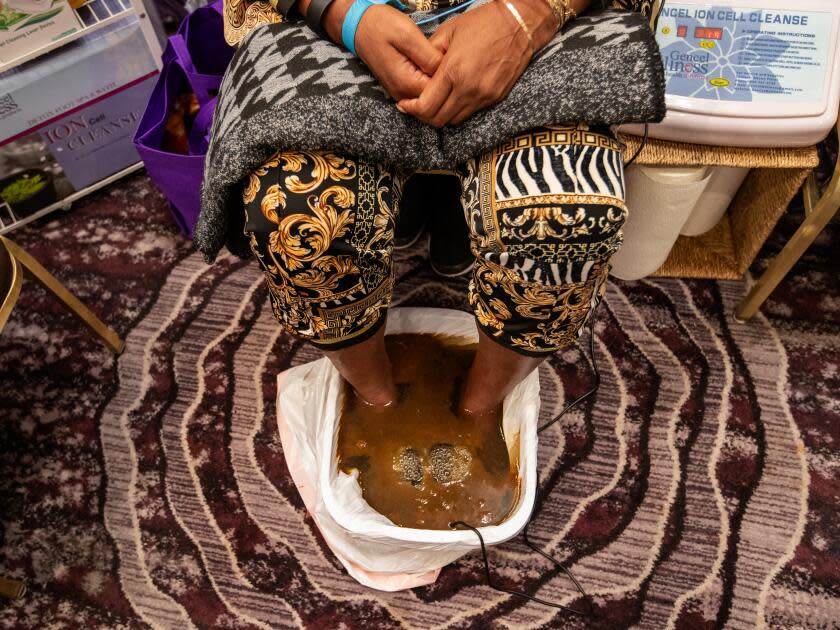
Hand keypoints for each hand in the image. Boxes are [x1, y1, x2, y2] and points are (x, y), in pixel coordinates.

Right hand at [321, 2, 442, 100]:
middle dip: (445, 80)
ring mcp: (401, 93)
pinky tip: (429, 64)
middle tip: (445, 56)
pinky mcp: (401, 88)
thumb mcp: (408, 34)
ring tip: (436, 58)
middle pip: (436, 97)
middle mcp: (403, 94)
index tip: (450, 58)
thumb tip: (445, 71)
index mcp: (407, 83)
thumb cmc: (382, 26)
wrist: (360, 26)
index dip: (449, 76)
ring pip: (430, 95)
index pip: (440, 92)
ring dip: (438, 80)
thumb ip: (428, 56)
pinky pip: (422, 90)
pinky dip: (429, 79)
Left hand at [397, 0, 557, 126]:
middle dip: (423, 116)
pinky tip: (454, 97)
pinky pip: (470, 113)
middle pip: (438, 120)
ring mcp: (484, 96)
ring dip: (442, 115)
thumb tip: (416, 71)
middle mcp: (468, 89)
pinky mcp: (495, 98)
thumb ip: (428, 54)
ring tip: (436, 102)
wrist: (519, 24)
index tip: (405, 104)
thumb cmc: (483, 23)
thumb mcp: (448, 31)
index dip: (412, 109)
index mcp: (453, 71)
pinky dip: (458, 110)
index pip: (426, 106)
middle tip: (417, 106)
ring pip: (454, 120)